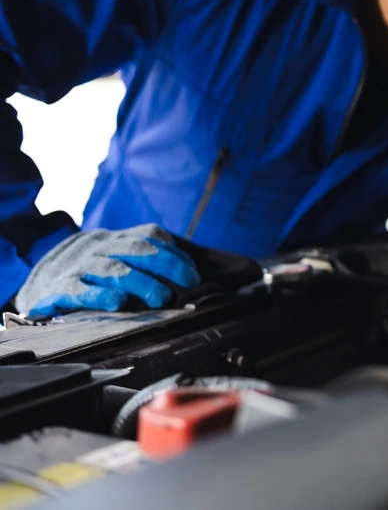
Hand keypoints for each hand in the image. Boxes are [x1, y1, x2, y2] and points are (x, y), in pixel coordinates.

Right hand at [14, 224, 200, 318]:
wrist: (43, 281)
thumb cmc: (94, 273)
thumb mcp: (120, 258)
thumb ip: (149, 262)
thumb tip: (190, 276)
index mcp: (118, 238)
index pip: (151, 236)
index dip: (175, 254)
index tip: (194, 275)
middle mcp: (100, 247)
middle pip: (137, 249)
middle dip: (166, 265)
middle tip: (188, 283)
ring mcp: (80, 266)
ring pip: (113, 269)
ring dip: (141, 283)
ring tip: (161, 297)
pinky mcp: (61, 288)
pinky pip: (81, 290)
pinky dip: (101, 295)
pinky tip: (118, 303)